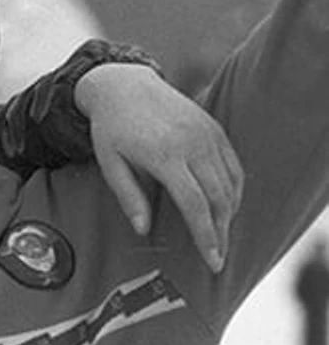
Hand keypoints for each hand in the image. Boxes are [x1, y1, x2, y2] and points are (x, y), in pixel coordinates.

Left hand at [76, 63, 242, 271]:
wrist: (122, 84)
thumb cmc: (111, 128)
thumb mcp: (109, 162)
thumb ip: (128, 196)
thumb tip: (144, 230)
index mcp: (163, 154)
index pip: (194, 204)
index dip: (206, 235)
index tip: (212, 261)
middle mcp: (191, 143)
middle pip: (218, 198)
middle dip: (222, 232)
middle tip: (218, 257)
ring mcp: (206, 134)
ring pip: (230, 184)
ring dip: (230, 214)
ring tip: (220, 235)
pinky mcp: (214, 128)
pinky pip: (234, 165)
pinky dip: (235, 190)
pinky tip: (227, 206)